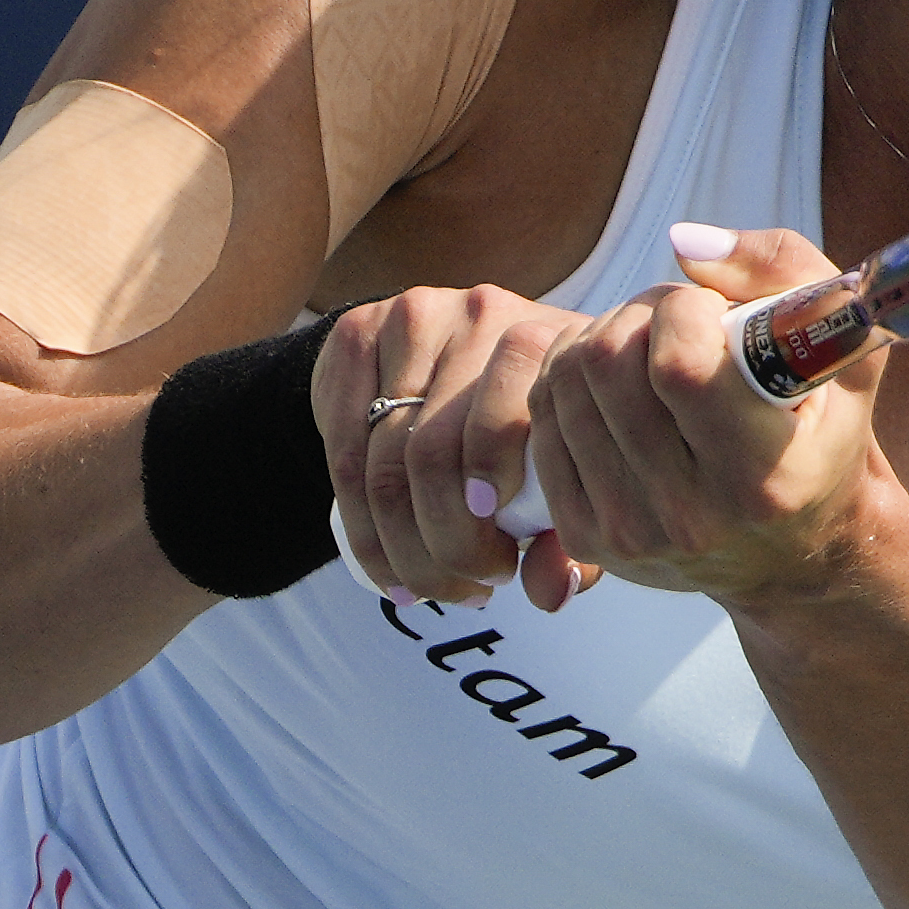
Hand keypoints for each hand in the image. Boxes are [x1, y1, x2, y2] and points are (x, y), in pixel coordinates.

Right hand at [309, 282, 590, 608]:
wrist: (456, 353)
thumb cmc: (530, 428)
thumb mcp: (561, 473)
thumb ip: (567, 537)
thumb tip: (550, 594)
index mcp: (547, 339)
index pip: (502, 419)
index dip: (488, 497)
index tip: (501, 562)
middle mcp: (480, 314)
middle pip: (433, 451)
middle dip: (445, 544)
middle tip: (468, 591)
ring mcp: (411, 317)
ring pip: (382, 458)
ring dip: (400, 547)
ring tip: (429, 589)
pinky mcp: (355, 332)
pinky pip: (341, 447)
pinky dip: (361, 528)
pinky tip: (385, 569)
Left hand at [519, 223, 891, 608]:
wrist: (792, 552)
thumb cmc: (820, 432)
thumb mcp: (845, 348)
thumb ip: (783, 272)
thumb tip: (682, 242)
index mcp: (763, 478)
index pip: (678, 363)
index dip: (683, 309)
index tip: (714, 312)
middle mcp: (692, 516)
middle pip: (607, 362)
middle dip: (638, 314)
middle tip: (676, 323)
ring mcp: (630, 532)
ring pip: (564, 383)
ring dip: (600, 340)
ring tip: (648, 350)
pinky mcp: (586, 536)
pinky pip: (542, 420)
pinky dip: (569, 383)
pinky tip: (614, 388)